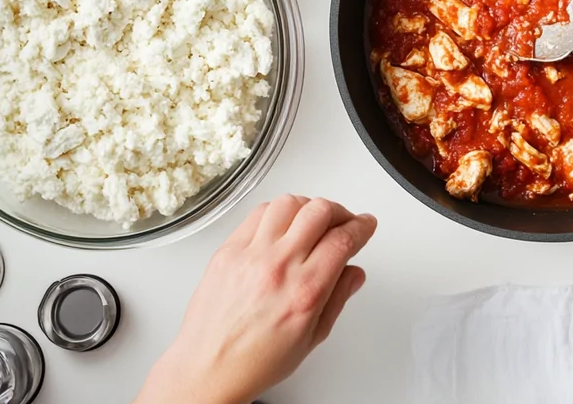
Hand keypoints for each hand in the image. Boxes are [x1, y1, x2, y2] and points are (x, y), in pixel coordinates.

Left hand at [135, 196, 377, 403]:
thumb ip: (338, 298)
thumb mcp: (312, 337)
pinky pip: (257, 213)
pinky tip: (283, 224)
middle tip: (344, 221)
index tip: (365, 225)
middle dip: (341, 212)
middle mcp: (278, 267)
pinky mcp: (227, 251)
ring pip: (288, 203)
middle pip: (320, 211)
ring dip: (309, 207)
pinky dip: (277, 212)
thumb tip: (353, 273)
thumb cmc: (254, 361)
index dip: (362, 227)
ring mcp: (250, 255)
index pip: (343, 239)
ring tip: (312, 220)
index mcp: (305, 291)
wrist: (207, 369)